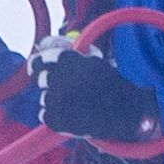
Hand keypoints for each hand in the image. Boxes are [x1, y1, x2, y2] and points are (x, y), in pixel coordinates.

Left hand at [35, 43, 159, 143]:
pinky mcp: (54, 119)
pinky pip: (45, 115)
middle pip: (41, 79)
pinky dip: (56, 116)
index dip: (39, 65)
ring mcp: (55, 100)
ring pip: (44, 98)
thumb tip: (40, 44)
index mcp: (68, 59)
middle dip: (51, 82)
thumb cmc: (109, 83)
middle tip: (66, 89)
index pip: (39, 60)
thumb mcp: (92, 60)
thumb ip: (66, 48)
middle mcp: (59, 78)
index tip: (39, 69)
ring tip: (77, 103)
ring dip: (56, 100)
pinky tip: (74, 115)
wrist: (125, 111)